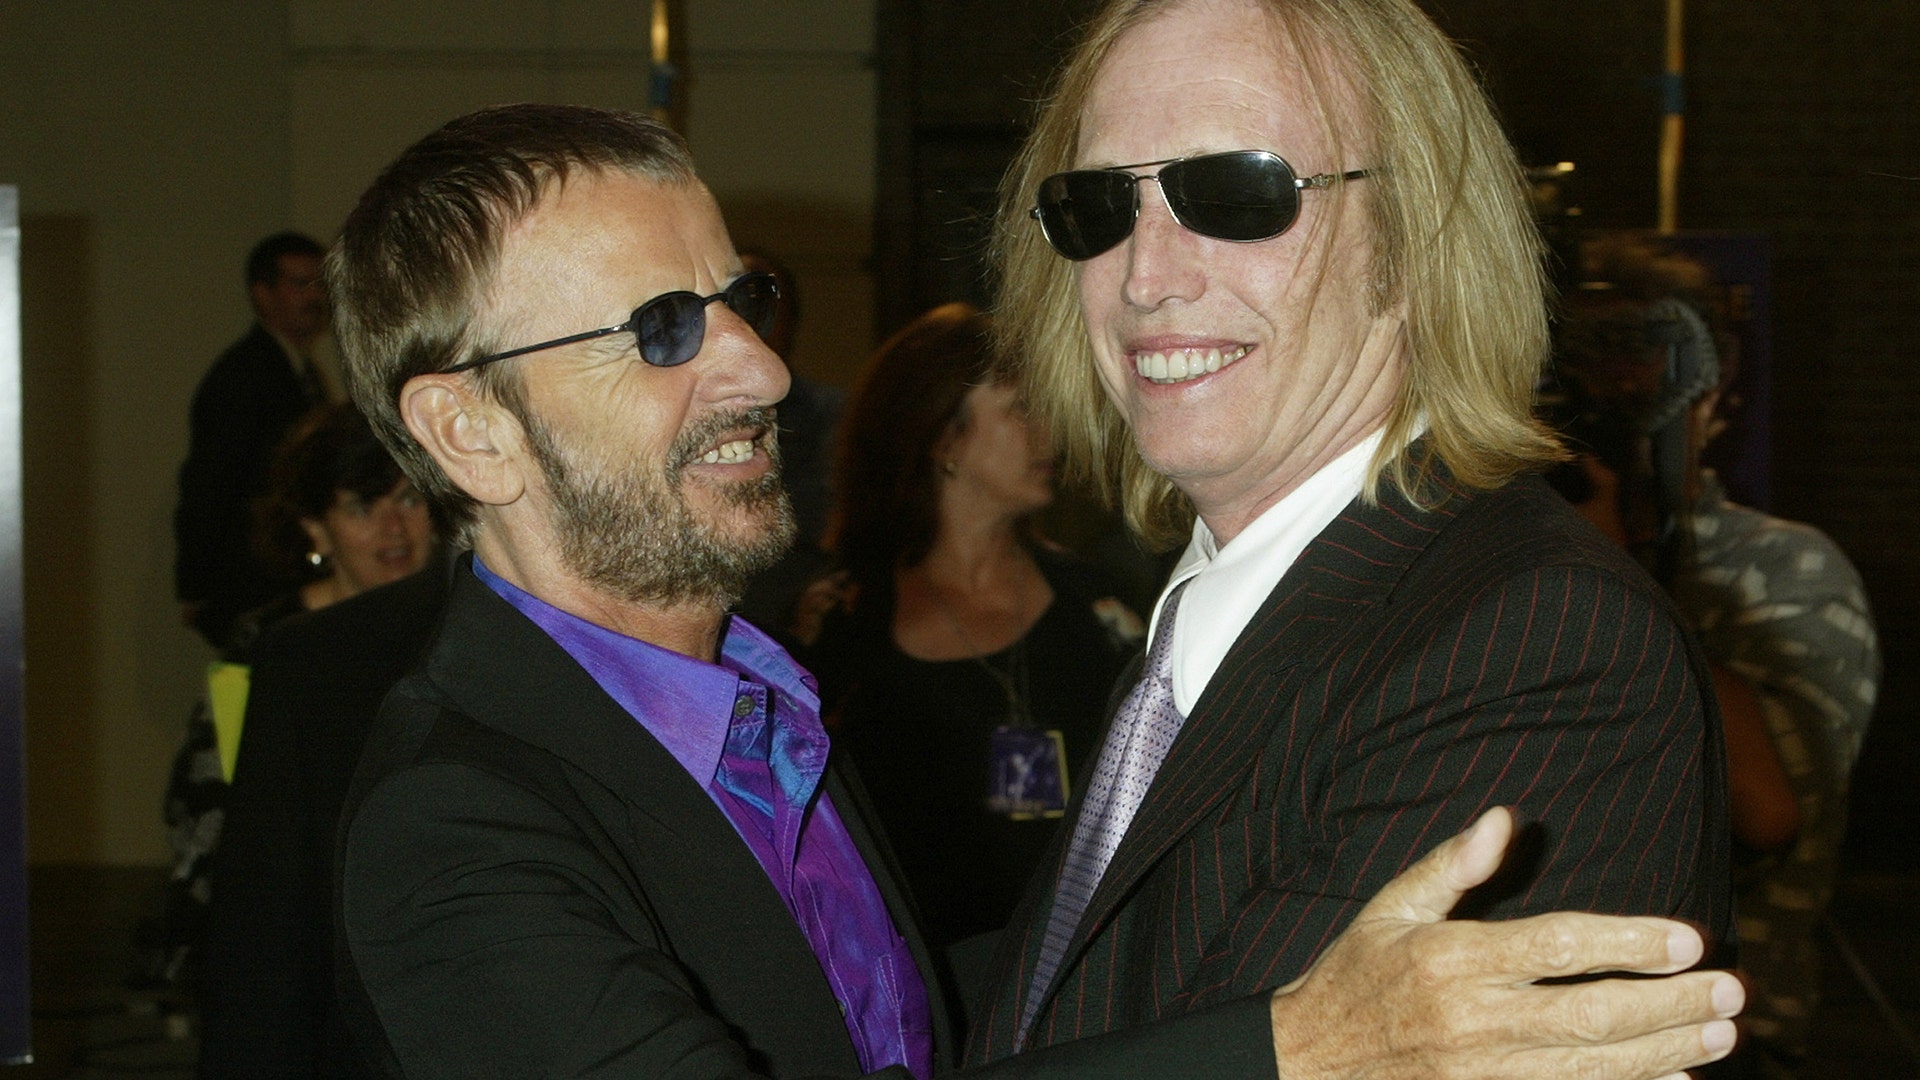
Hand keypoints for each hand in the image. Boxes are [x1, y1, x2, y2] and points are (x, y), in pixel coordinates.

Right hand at [1267, 808, 1741, 1079]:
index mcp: (1450, 958)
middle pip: (1590, 1014)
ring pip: (1592, 1066)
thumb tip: (1505, 818)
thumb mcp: (1389, 908)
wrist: (1307, 1063)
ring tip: (1721, 1032)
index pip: (1557, 946)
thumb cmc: (1354, 976)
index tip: (1687, 938)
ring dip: (1666, 1051)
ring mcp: (1483, 1072)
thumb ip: (1449, 866)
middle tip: (1730, 990)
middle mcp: (1471, 1018)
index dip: (1628, 942)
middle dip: (1669, 1004)